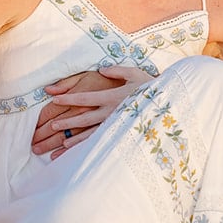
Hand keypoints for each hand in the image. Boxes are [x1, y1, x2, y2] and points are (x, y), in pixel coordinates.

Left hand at [31, 65, 150, 156]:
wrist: (173, 104)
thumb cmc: (153, 86)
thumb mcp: (135, 73)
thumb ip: (116, 71)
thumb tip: (101, 69)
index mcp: (112, 96)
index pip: (85, 98)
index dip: (69, 99)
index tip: (54, 100)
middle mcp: (112, 112)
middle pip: (84, 118)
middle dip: (66, 122)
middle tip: (49, 127)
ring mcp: (117, 126)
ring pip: (91, 134)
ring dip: (74, 140)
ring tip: (59, 145)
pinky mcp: (122, 135)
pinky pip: (102, 143)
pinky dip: (89, 149)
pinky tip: (80, 154)